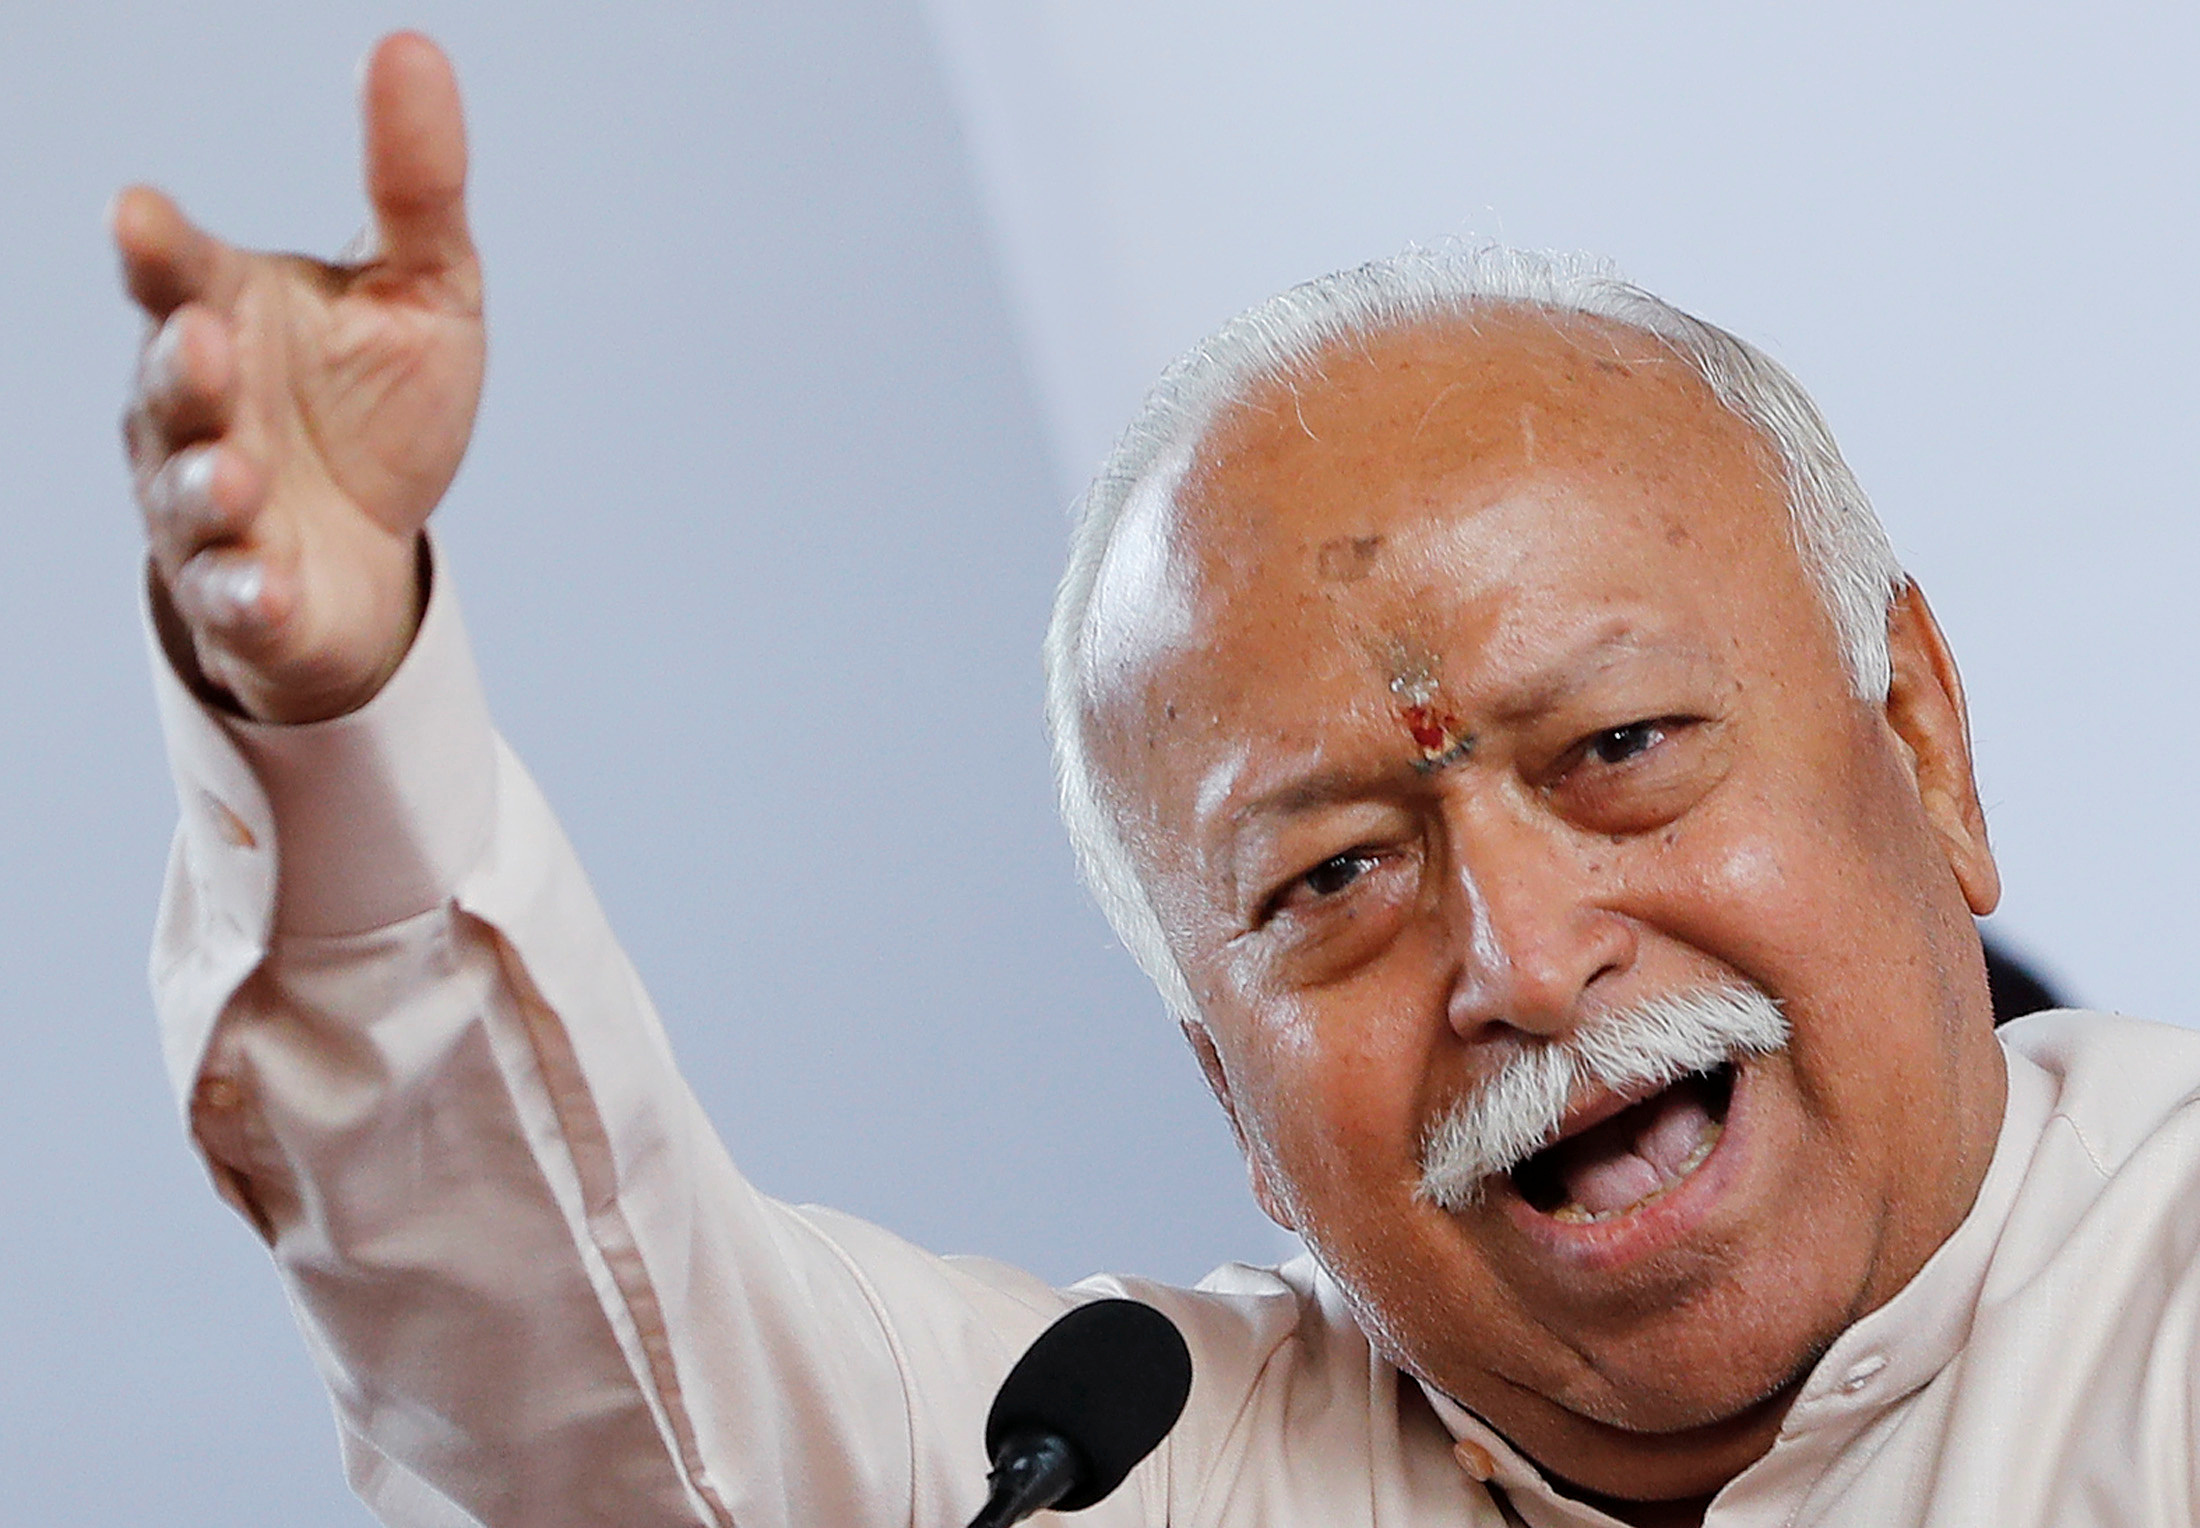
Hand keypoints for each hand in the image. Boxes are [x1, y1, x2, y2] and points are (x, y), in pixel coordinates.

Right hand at [114, 32, 484, 723]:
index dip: (158, 249)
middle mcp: (199, 411)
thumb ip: (413, 185)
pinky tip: (266, 589)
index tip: (140, 215)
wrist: (371, 551)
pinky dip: (245, 593)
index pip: (178, 274)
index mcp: (228, 318)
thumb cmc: (375, 408)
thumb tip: (412, 46)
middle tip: (204, 342)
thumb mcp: (422, 292)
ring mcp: (212, 507)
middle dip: (183, 368)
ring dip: (211, 485)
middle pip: (172, 383)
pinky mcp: (245, 594)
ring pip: (191, 495)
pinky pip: (232, 596)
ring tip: (239, 476)